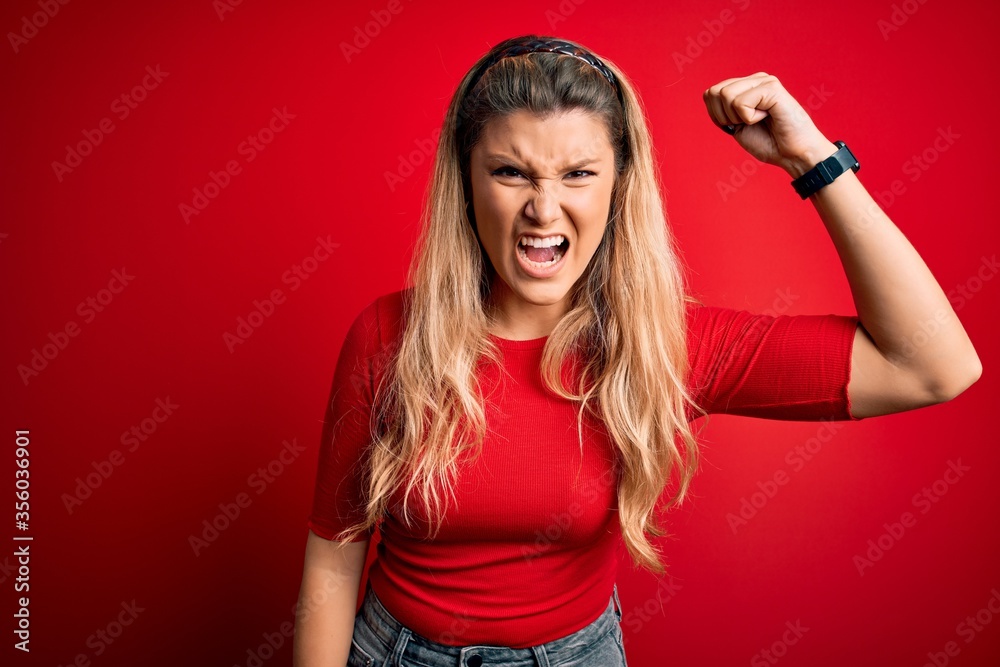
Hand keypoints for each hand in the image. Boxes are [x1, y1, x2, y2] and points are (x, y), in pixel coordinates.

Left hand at [703, 72, 836, 177]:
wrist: (793, 154)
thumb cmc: (769, 142)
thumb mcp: (737, 125)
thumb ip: (724, 108)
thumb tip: (709, 94)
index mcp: (745, 86)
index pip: (710, 94)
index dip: (716, 116)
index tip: (736, 126)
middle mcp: (754, 79)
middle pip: (714, 93)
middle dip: (724, 116)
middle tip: (747, 123)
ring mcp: (764, 81)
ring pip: (726, 95)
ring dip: (737, 117)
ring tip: (758, 120)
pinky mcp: (772, 87)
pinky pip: (741, 103)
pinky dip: (750, 118)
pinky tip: (767, 117)